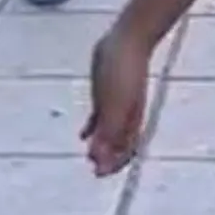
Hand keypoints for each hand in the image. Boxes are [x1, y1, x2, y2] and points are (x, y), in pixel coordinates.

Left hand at [83, 30, 152, 176]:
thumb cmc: (122, 73)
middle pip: (119, 144)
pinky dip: (93, 128)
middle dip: (108, 158)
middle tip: (93, 169)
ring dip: (100, 146)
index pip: (127, 150)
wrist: (127, 41)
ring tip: (88, 157)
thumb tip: (99, 158)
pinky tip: (83, 135)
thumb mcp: (114, 105)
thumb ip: (108, 132)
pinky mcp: (107, 93)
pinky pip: (101, 116)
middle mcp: (126, 117)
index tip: (100, 173)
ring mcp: (117, 104)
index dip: (115, 164)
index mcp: (132, 122)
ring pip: (110, 132)